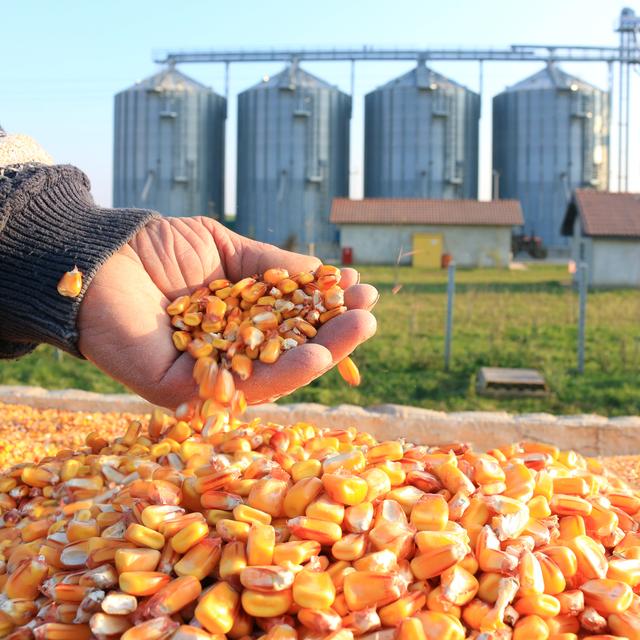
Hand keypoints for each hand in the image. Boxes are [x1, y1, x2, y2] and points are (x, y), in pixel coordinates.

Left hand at [78, 217, 377, 408]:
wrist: (97, 255)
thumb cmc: (158, 248)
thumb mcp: (226, 249)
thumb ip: (271, 266)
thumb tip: (323, 274)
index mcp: (236, 323)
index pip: (289, 323)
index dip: (325, 310)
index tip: (358, 290)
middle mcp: (225, 353)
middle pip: (287, 353)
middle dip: (332, 335)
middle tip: (369, 315)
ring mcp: (205, 375)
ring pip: (271, 375)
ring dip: (320, 356)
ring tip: (358, 331)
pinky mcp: (181, 391)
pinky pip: (237, 387)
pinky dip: (280, 374)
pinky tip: (316, 355)